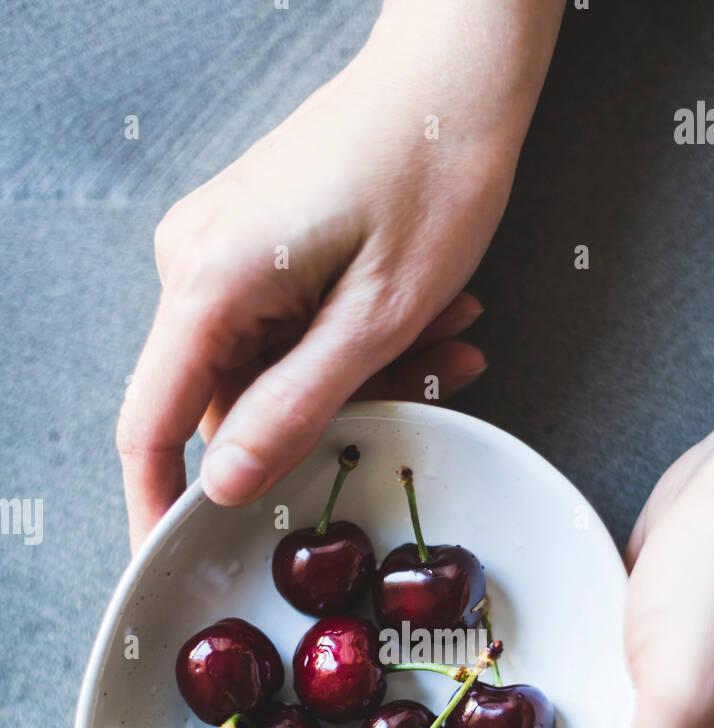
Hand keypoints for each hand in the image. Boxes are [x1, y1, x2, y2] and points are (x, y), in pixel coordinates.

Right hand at [116, 0, 564, 550]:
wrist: (456, 72)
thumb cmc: (430, 170)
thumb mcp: (377, 319)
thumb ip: (295, 412)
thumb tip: (227, 486)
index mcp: (208, 281)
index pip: (151, 427)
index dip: (161, 508)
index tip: (175, 564)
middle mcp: (197, 264)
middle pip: (233, 403)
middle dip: (330, 421)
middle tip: (423, 394)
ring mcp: (225, 253)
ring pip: (278, 372)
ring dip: (365, 376)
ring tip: (449, 338)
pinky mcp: (258, 247)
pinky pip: (293, 332)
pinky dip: (360, 342)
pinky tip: (432, 319)